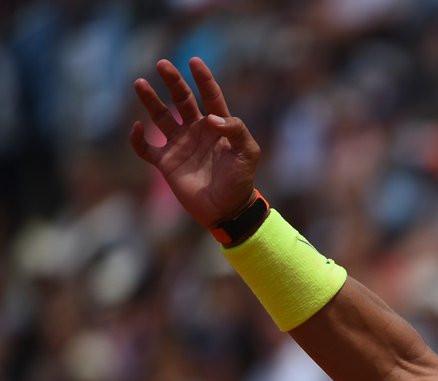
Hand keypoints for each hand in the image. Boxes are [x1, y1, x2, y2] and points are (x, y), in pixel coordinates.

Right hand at [129, 58, 259, 227]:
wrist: (227, 210)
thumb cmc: (240, 181)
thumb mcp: (248, 152)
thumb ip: (235, 129)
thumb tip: (209, 117)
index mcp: (217, 126)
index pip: (210, 96)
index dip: (203, 78)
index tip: (194, 61)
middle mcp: (196, 131)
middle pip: (181, 99)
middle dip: (172, 81)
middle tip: (162, 64)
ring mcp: (180, 146)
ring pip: (160, 116)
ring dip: (150, 100)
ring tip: (140, 83)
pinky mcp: (166, 163)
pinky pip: (145, 147)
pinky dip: (137, 138)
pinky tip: (137, 127)